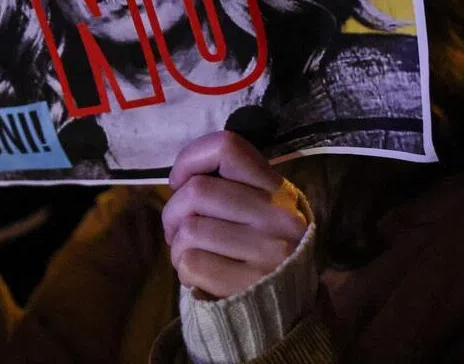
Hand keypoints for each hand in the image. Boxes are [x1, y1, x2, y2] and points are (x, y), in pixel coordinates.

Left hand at [162, 132, 307, 299]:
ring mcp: (268, 253)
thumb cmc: (265, 254)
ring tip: (191, 253)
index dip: (190, 158)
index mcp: (281, 191)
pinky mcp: (249, 285)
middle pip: (197, 191)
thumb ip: (232, 188)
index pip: (227, 147)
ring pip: (189, 229)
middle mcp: (279, 217)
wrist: (290, 316)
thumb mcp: (265, 213)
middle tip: (177, 229)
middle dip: (173, 211)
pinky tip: (199, 275)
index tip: (179, 181)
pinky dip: (183, 269)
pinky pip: (191, 262)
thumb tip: (181, 178)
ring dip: (177, 244)